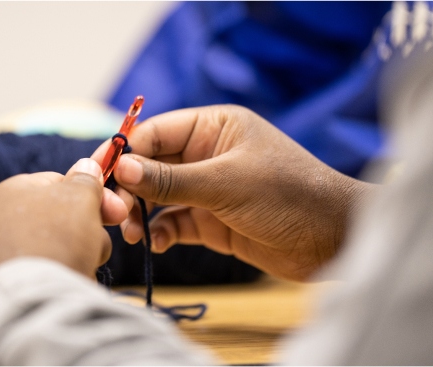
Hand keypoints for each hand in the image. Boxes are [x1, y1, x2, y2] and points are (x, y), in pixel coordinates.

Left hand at [0, 158, 128, 293]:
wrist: (29, 302)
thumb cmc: (56, 238)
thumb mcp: (80, 198)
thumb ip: (86, 180)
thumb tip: (87, 165)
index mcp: (11, 191)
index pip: (60, 182)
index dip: (92, 194)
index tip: (117, 212)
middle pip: (61, 217)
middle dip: (88, 229)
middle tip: (97, 243)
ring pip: (57, 247)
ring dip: (78, 254)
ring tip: (80, 266)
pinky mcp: (5, 285)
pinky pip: (44, 273)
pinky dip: (60, 277)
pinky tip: (66, 284)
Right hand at [92, 105, 372, 280]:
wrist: (331, 241)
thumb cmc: (287, 196)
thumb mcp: (225, 183)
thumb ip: (171, 179)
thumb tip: (121, 167)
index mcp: (213, 127)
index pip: (156, 133)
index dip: (126, 152)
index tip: (101, 175)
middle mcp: (206, 154)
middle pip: (151, 166)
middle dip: (130, 188)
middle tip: (114, 211)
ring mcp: (207, 189)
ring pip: (158, 197)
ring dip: (141, 214)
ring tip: (132, 233)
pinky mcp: (210, 220)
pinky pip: (173, 222)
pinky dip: (160, 232)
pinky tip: (156, 244)